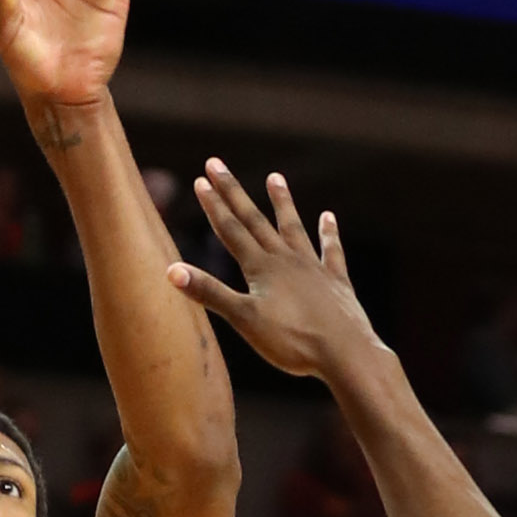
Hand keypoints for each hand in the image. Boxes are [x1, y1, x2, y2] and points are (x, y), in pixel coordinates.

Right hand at [172, 164, 385, 386]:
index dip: (213, 206)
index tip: (201, 180)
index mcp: (262, 268)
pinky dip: (329, 234)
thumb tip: (171, 271)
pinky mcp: (336, 283)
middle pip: (255, 220)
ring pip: (293, 228)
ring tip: (274, 177)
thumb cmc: (293, 342)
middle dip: (233, 192)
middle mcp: (286, 259)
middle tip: (217, 163)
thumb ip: (210, 293)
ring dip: (282, 202)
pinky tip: (328, 218)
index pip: (231, 230)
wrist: (345, 353)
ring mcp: (313, 268)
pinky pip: (331, 251)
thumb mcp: (244, 320)